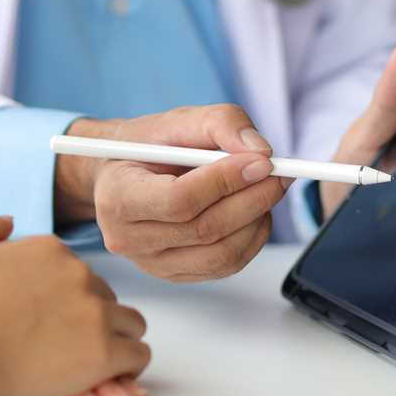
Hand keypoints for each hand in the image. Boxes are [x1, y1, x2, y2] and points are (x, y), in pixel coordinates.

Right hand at [0, 212, 150, 395]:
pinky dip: (126, 367)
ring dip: (116, 340)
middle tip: (68, 346)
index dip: (67, 299)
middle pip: (106, 298)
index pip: (79, 273)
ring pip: (131, 325)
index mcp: (51, 251)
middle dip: (93, 319)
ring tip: (91, 361)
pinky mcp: (102, 354)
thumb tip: (9, 220)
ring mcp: (94, 314)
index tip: (51, 321)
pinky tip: (106, 377)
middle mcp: (79, 275)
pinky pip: (136, 357)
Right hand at [55, 105, 289, 281]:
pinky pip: (223, 267)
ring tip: (266, 191)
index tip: (260, 162)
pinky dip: (250, 240)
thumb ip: (222, 124)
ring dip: (256, 222)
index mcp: (117, 196)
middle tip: (278, 175)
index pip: (179, 200)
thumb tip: (261, 152)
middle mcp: (127, 238)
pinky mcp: (174, 275)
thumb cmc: (148, 147)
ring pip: (219, 254)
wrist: (123, 176)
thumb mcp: (180, 120)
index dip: (225, 182)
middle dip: (252, 200)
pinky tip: (253, 214)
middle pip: (204, 230)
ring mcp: (150, 264)